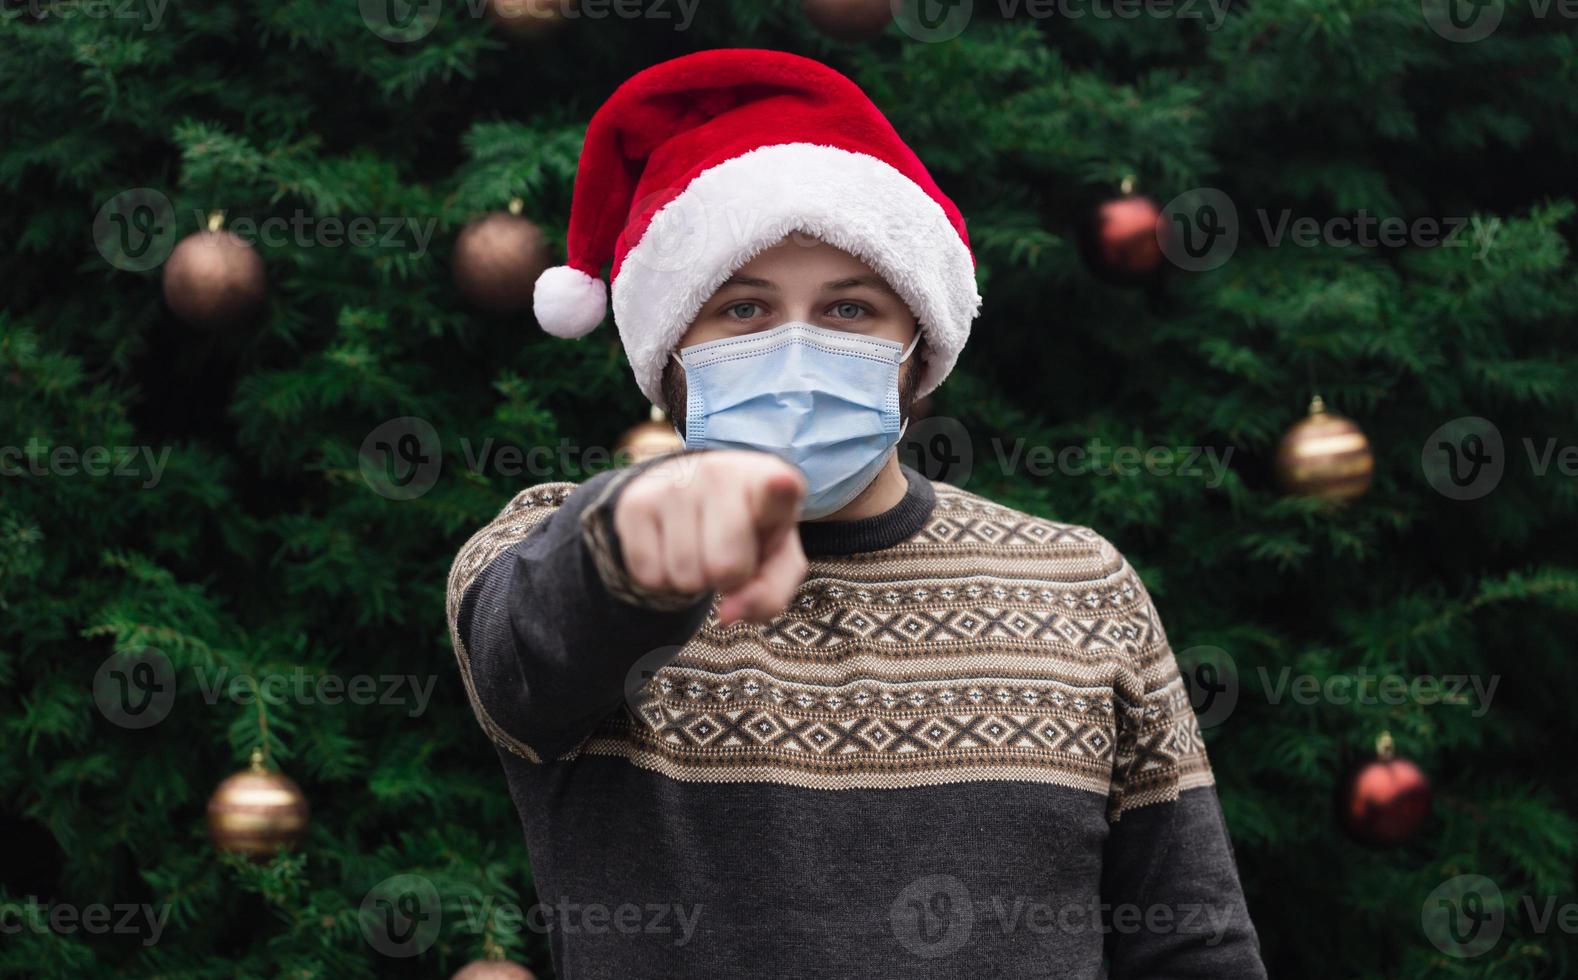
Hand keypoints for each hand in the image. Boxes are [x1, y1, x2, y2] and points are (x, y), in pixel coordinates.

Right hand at [613, 451, 807, 624]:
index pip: (776, 487)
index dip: (778, 489)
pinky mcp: (636, 501)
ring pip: (683, 576)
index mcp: (769, 481)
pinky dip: (662, 578)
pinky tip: (672, 546)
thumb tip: (726, 615)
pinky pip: (649, 575)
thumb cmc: (749, 531)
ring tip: (700, 547)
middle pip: (724, 568)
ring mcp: (674, 483)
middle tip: (727, 553)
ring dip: (693, 579)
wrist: (696, 492)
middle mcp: (720, 473)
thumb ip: (769, 595)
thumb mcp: (776, 561)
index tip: (779, 483)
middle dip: (726, 578)